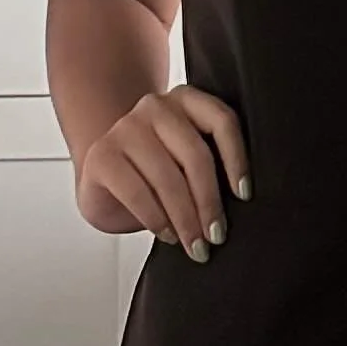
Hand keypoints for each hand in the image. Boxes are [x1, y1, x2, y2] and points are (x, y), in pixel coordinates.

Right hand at [78, 85, 249, 257]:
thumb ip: (212, 166)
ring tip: (195, 245)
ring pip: (168, 177)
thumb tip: (242, 201)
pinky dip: (157, 219)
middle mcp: (156, 106)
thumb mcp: (188, 163)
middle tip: (216, 236)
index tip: (244, 195)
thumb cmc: (157, 174)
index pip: (221, 120)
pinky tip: (167, 235)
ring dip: (185, 219)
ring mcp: (125, 127)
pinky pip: (137, 192)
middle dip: (209, 202)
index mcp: (186, 100)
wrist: (106, 181)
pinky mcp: (102, 155)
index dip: (237, 159)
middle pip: (195, 155)